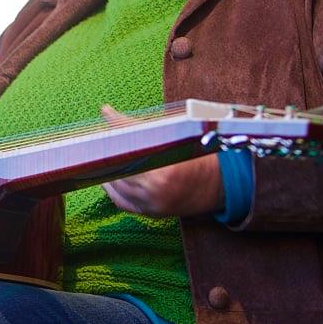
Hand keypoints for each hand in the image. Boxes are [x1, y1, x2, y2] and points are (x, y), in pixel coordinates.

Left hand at [99, 105, 223, 216]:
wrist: (219, 186)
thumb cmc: (198, 157)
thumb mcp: (174, 138)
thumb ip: (138, 127)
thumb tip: (106, 111)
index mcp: (165, 169)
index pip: (128, 145)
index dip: (116, 129)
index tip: (107, 115)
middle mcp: (155, 189)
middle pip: (118, 166)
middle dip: (109, 150)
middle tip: (103, 137)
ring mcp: (151, 203)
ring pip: (116, 185)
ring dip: (108, 169)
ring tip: (106, 155)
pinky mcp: (149, 212)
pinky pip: (121, 201)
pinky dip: (113, 188)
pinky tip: (111, 176)